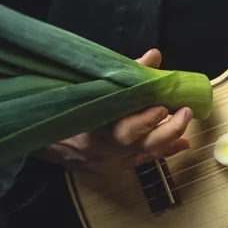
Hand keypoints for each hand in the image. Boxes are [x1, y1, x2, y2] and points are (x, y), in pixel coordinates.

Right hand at [35, 48, 193, 174]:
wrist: (44, 137)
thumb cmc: (70, 106)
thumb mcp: (92, 87)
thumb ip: (124, 74)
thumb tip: (154, 56)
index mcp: (88, 122)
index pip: (117, 122)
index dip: (142, 117)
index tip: (162, 104)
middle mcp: (96, 145)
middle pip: (131, 142)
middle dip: (162, 128)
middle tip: (183, 111)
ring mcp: (104, 161)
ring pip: (140, 154)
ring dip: (167, 138)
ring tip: (184, 120)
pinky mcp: (110, 170)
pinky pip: (141, 162)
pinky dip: (162, 151)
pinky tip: (181, 143)